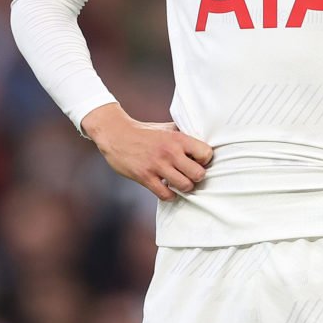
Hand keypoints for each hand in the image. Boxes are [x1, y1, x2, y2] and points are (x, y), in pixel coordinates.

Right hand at [81, 103, 212, 201]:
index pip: (206, 154)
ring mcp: (157, 165)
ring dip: (184, 187)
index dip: (204, 160)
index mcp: (178, 138)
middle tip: (190, 174)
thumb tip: (205, 142)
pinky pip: (166, 195)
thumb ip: (184, 134)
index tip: (197, 161)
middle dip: (196, 177)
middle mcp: (170, 152)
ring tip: (179, 182)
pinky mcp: (145, 177)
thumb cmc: (145, 132)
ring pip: (185, 186)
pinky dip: (169, 195)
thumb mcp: (167, 127)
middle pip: (199, 174)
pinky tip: (167, 189)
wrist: (116, 134)